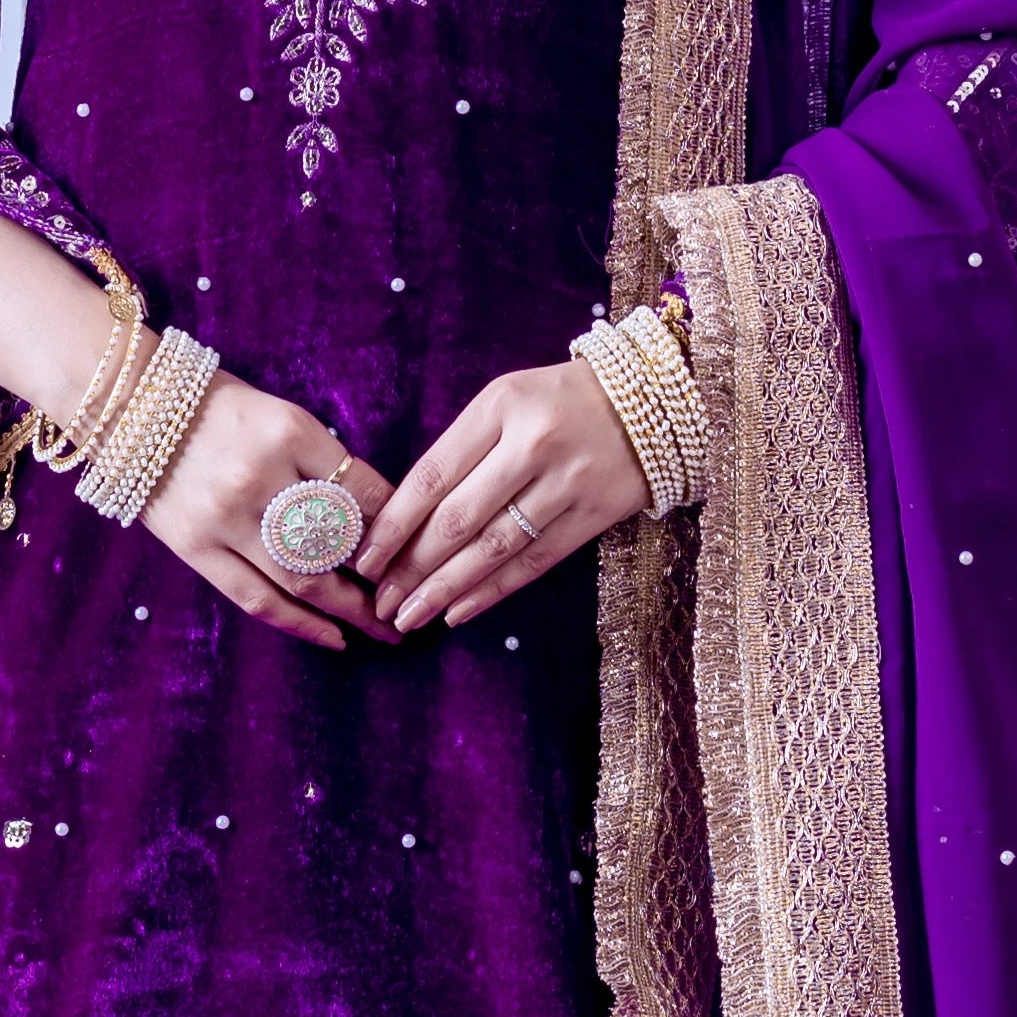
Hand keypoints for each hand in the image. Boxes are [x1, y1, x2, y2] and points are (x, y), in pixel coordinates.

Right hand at [143, 377, 391, 650]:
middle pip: (339, 544)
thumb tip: (376, 515)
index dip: (397, 524)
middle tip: (415, 599)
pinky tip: (333, 637)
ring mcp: (224, 519)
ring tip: (385, 629)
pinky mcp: (195, 548)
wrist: (132, 405)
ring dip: (350, 612)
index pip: (363, 489)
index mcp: (288, 432)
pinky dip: (299, 625)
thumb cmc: (219, 406)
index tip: (416, 545)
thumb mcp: (281, 415)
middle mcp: (259, 477)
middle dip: (384, 579)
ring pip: (302, 581)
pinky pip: (256, 598)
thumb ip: (323, 461)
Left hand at [360, 360, 645, 637]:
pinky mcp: (594, 515)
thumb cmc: (558, 401)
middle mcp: (532, 444)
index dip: (394, 524)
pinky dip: (493, 591)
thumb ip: (462, 450)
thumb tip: (407, 519)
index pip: (433, 475)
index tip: (364, 558)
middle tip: (380, 603)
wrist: (652, 400)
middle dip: (411, 568)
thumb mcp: (505, 401)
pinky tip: (458, 612)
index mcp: (500, 407)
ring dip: (446, 589)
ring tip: (410, 616)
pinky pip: (534, 562)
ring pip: (494, 548)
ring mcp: (567, 483)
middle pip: (458, 518)